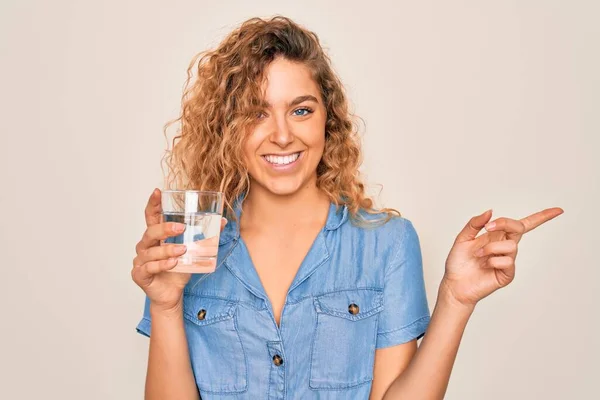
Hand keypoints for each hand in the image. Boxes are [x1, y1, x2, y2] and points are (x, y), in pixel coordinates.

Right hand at [130, 188, 226, 312]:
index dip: (153, 204)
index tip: (158, 191)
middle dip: (164, 228)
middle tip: (181, 228)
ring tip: (182, 250)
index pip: (151, 216)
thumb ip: (205, 236)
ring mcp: (140, 260)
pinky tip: (172, 263)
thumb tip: (222, 221)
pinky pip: (149, 267)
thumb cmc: (178, 270)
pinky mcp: (140, 275)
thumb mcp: (194, 251)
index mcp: (156, 237)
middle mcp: (146, 246)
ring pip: (151, 251)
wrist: (172, 294)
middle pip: (150, 232)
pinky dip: (161, 265)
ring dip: (167, 250)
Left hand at [441, 207, 563, 307]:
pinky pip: (507, 261)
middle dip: (505, 224)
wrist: (455, 284)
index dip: (541, 217)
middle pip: (519, 228)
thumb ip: (475, 224)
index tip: (558, 210)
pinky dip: (492, 260)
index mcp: (497, 236)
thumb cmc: (458, 262)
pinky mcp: (507, 274)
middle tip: (488, 228)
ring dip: (491, 247)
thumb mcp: (463, 238)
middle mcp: (505, 246)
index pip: (522, 225)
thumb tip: (490, 211)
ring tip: (478, 255)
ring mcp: (508, 260)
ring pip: (511, 245)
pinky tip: (484, 265)